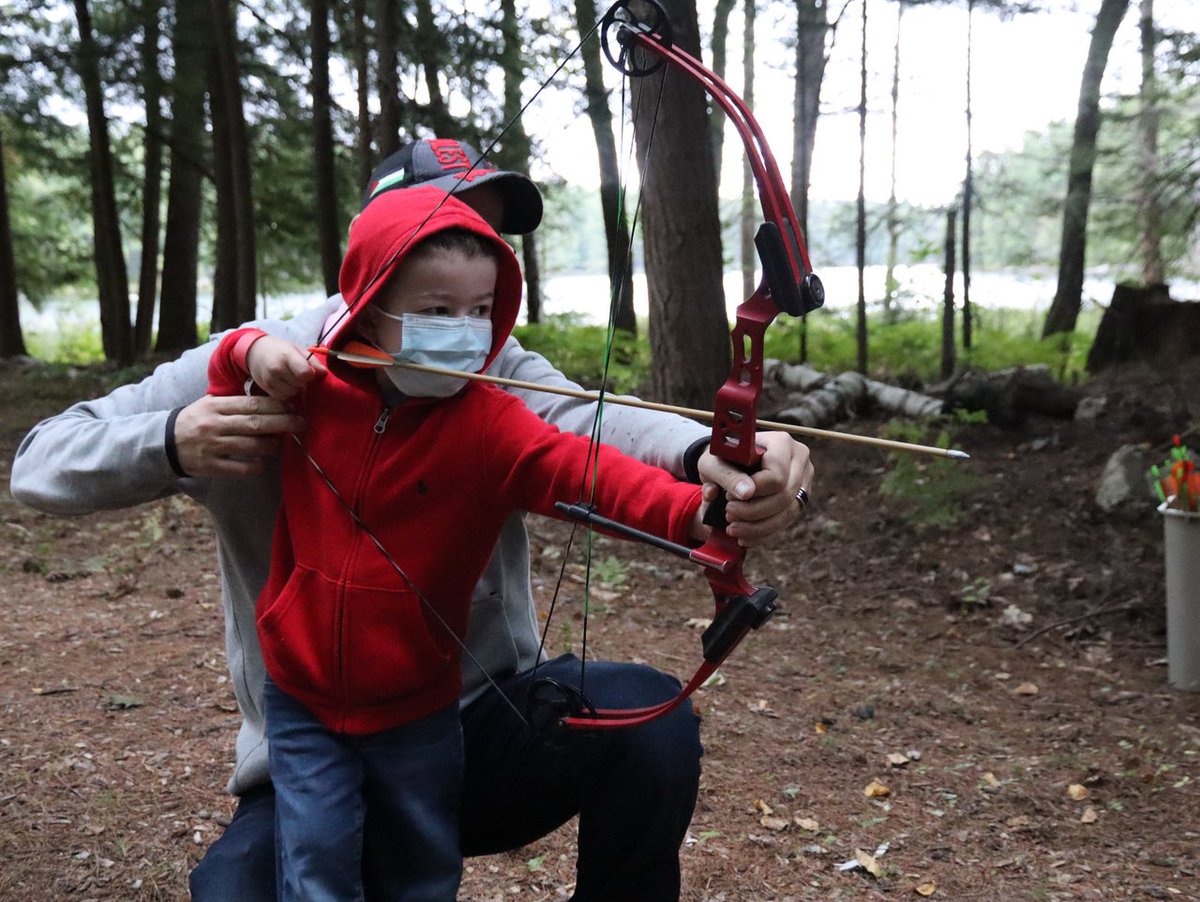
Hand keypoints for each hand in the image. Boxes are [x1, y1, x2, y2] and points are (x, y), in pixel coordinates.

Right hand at [173, 394, 305, 476]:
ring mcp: (212, 446)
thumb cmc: (196, 420)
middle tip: (301, 424)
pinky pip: (238, 468)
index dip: (275, 405)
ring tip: (282, 444)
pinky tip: (264, 464)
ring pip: (249, 446)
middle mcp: (214, 425)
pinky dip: (254, 467)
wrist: (163, 443)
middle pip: (255, 424)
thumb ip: (235, 402)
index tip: (292, 406)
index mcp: (216, 407)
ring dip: (271, 446)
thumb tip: (270, 398)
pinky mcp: (210, 466)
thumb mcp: (210, 404)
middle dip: (282, 423)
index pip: (251, 404)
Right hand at [246, 335, 325, 400]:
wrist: (255, 351)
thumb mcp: (296, 349)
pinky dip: (286, 392)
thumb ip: (312, 361)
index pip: (305, 373)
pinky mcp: (266, 389)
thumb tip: (324, 372)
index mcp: (287, 356)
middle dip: (302, 380)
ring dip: (295, 387)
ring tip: (289, 377)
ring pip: (292, 393)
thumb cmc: (279, 349)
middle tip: (296, 372)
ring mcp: (270, 380)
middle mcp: (277, 369)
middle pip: (300, 384)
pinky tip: (283, 383)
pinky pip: (283, 397)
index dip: (310, 374)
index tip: (308, 370)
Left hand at [697, 432, 813, 547]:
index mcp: (781, 442)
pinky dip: (763, 532)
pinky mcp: (800, 498)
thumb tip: (746, 493)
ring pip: (788, 512)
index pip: (777, 474)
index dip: (754, 491)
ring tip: (733, 529)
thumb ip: (726, 475)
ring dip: (758, 526)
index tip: (728, 496)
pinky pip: (786, 521)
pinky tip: (744, 537)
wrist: (730, 462)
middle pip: (785, 495)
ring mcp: (804, 480)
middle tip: (728, 514)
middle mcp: (799, 459)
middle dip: (753, 511)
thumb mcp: (715, 462)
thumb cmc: (721, 459)